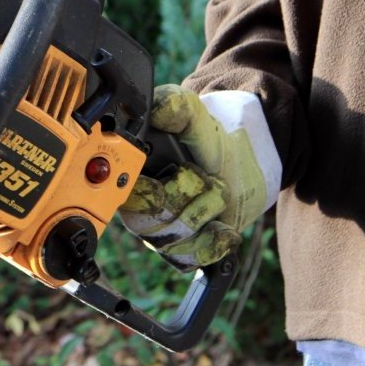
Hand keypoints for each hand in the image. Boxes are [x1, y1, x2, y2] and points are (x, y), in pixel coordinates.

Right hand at [119, 85, 281, 269]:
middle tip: (203, 178)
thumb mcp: (193, 116)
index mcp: (130, 174)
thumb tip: (157, 108)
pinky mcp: (181, 248)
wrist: (238, 163)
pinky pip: (189, 259)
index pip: (125, 197)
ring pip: (171, 241)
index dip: (149, 193)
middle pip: (148, 224)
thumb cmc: (207, 141)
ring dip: (203, 213)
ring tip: (216, 192)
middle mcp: (137, 205)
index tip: (173, 179)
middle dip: (185, 199)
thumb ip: (175, 106)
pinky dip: (211, 243)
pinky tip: (223, 226)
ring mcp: (158, 229)